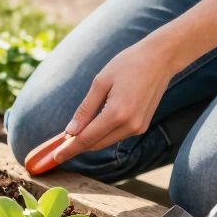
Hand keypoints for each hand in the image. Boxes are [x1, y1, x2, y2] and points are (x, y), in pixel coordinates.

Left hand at [53, 35, 181, 164]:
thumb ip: (85, 109)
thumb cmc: (128, 64)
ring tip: (71, 136)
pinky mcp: (142, 125)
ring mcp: (138, 127)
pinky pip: (117, 135)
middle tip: (58, 148)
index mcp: (117, 113)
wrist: (160, 59)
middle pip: (96, 144)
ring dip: (90, 140)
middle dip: (77, 146)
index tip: (55, 157)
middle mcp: (130, 125)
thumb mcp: (100, 82)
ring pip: (106, 141)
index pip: (87, 138)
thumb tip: (70, 131)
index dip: (69, 149)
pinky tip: (92, 127)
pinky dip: (103, 134)